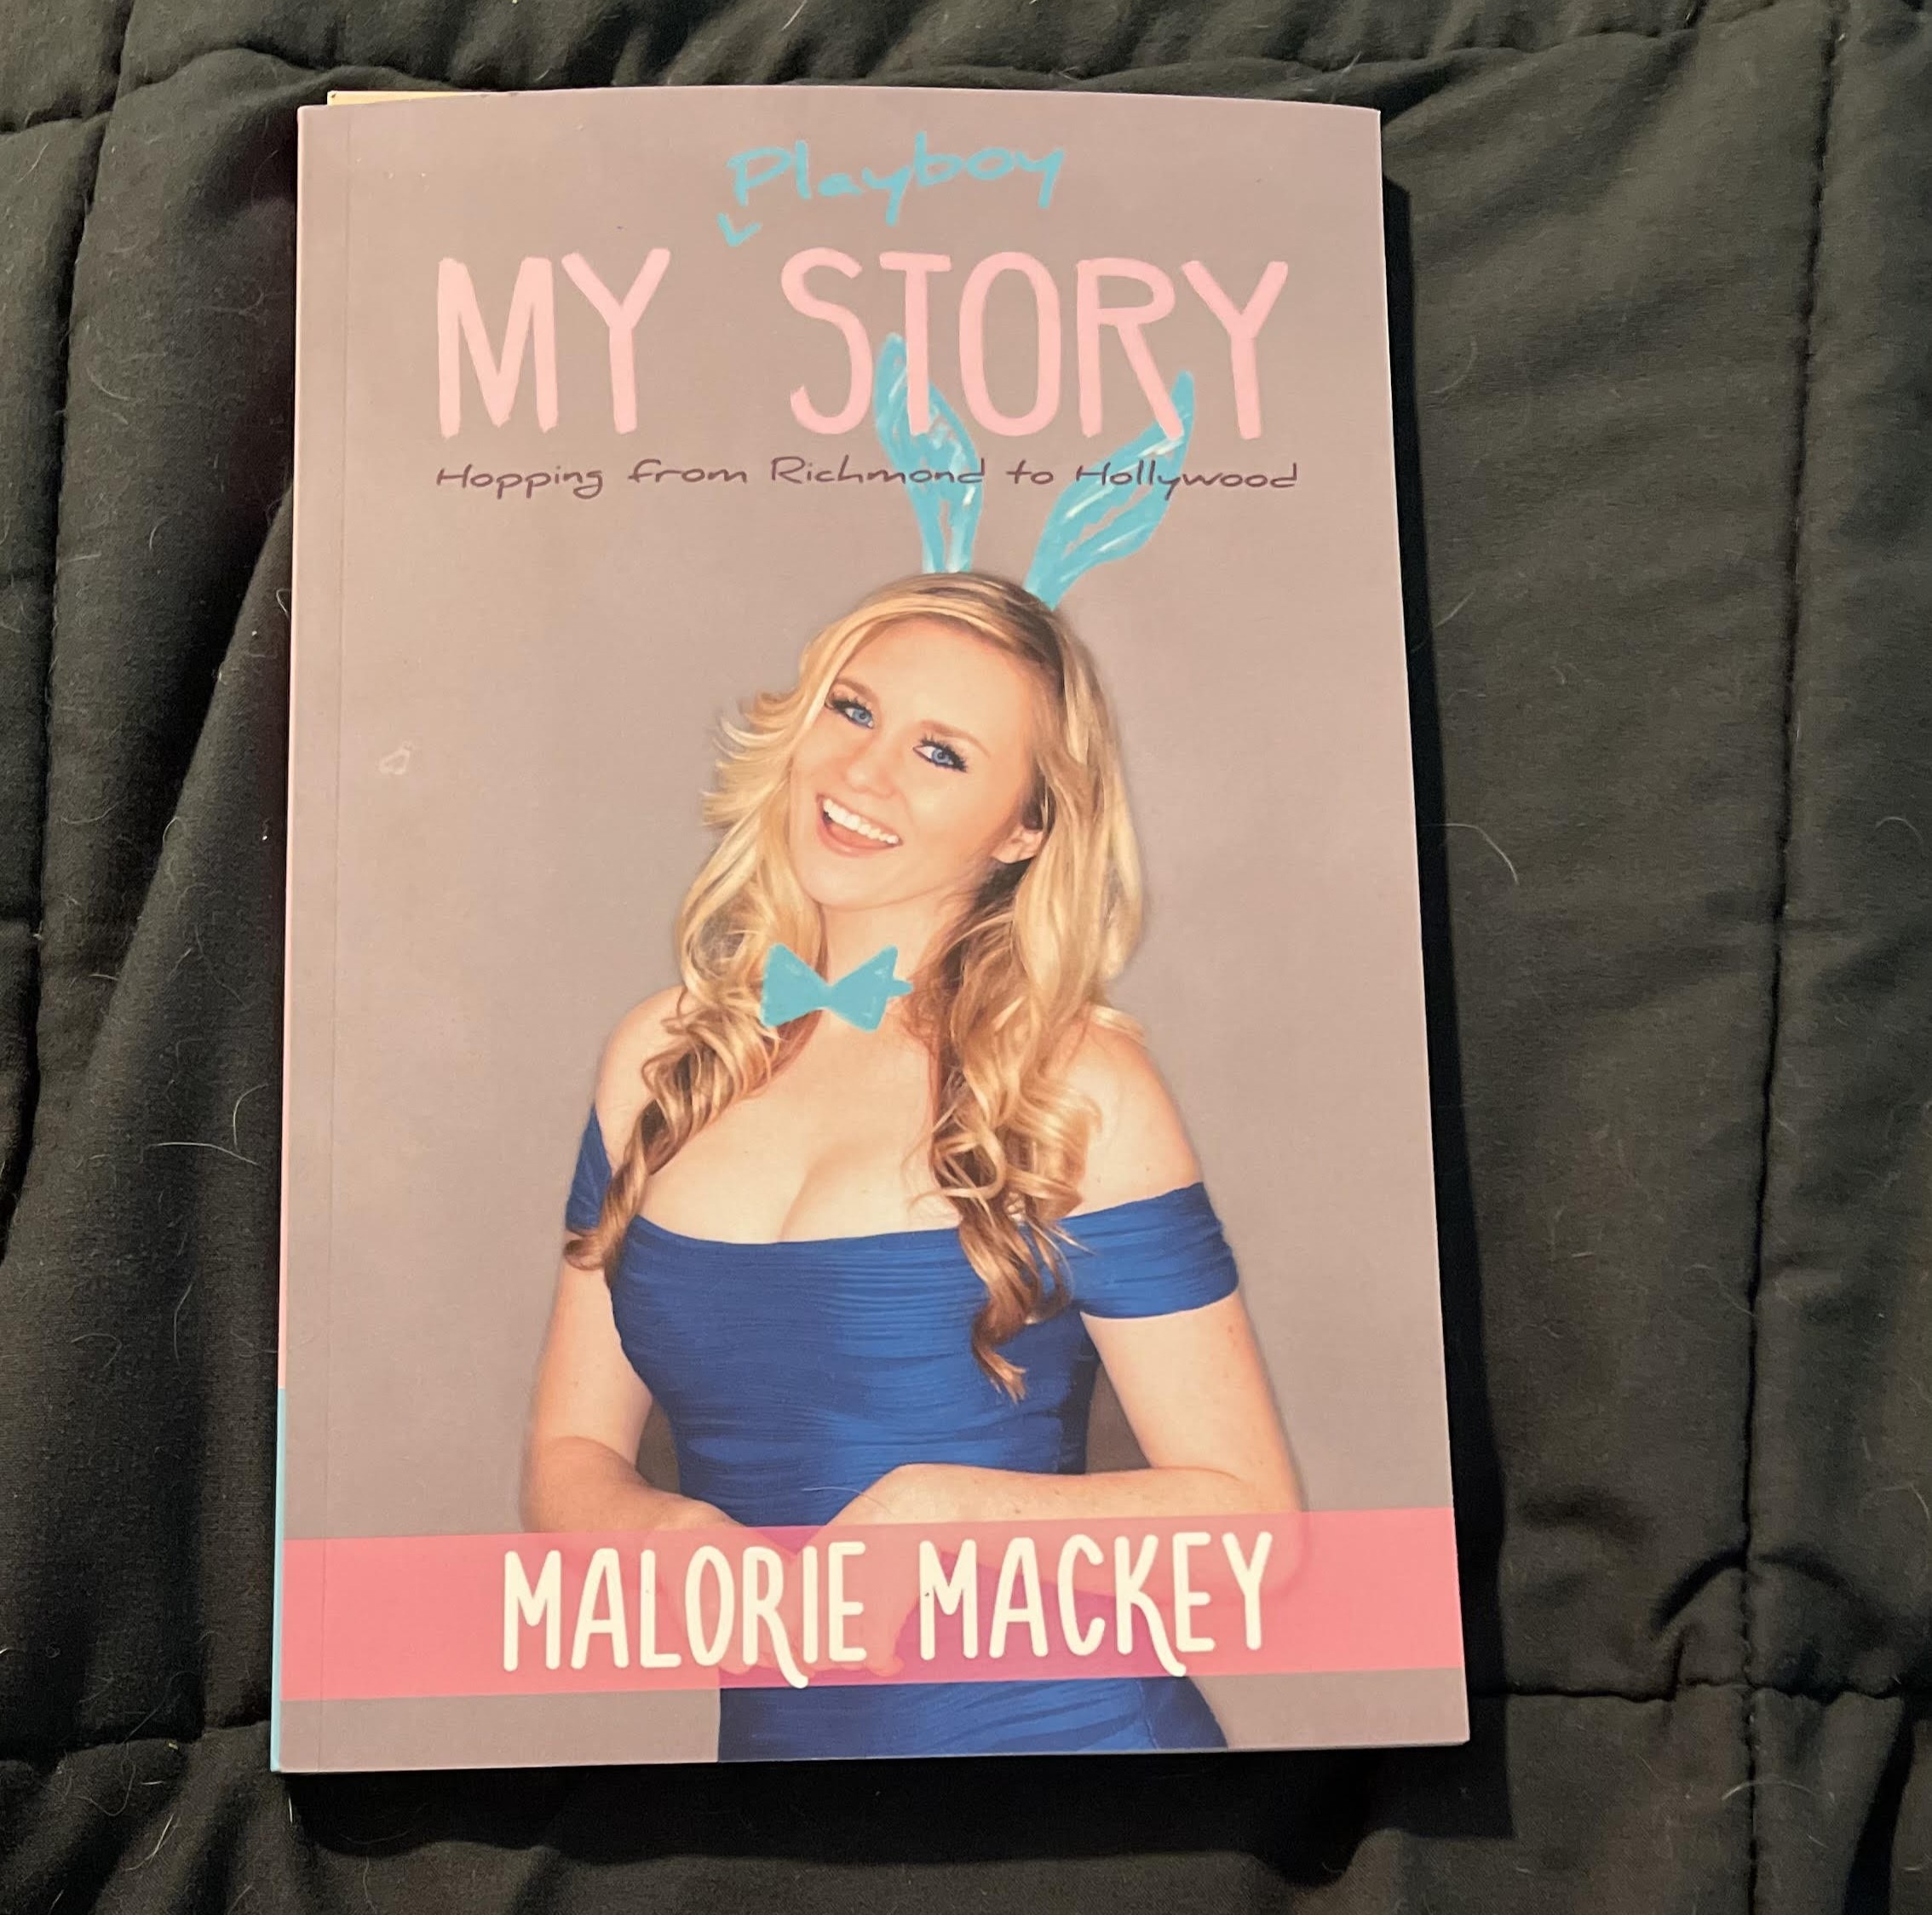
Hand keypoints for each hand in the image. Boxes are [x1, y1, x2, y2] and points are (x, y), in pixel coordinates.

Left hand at [813, 1468, 937, 1676]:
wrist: (917, 1505)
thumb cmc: (880, 1521)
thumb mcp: (835, 1540)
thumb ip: (817, 1577)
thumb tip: (809, 1619)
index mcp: (806, 1568)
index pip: (784, 1624)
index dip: (794, 1645)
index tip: (808, 1652)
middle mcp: (822, 1588)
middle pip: (813, 1650)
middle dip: (829, 1658)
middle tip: (846, 1653)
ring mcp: (850, 1603)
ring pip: (842, 1659)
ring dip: (856, 1661)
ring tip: (868, 1651)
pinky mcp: (882, 1615)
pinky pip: (875, 1659)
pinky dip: (885, 1665)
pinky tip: (892, 1661)